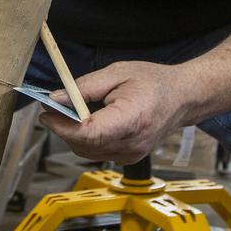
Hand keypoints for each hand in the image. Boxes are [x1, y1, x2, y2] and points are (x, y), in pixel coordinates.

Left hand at [40, 61, 192, 164]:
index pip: (88, 134)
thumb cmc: (154, 82)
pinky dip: (86, 139)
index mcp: (132, 119)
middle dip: (63, 127)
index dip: (63, 126)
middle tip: (53, 107)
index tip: (47, 112)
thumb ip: (84, 87)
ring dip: (72, 134)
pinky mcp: (128, 158)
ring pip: (87, 152)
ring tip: (70, 111)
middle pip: (83, 145)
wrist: (182, 97)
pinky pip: (97, 152)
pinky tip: (88, 121)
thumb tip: (56, 98)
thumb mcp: (117, 73)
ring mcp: (131, 154)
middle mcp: (132, 144)